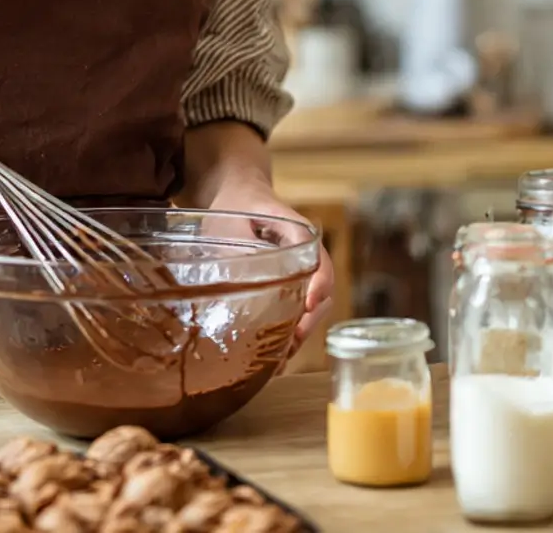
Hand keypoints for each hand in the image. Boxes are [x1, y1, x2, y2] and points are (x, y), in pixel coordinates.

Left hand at [207, 172, 333, 354]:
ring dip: (302, 330)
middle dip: (311, 318)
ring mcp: (301, 271)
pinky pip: (299, 309)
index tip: (308, 303)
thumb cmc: (234, 206)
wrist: (237, 196)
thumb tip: (241, 279)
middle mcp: (306, 254)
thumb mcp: (229, 220)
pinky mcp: (291, 284)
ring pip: (314, 304)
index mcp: (298, 232)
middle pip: (322, 289)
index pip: (319, 260)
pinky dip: (292, 331)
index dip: (319, 283)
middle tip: (292, 342)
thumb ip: (238, 246)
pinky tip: (277, 354)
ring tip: (283, 356)